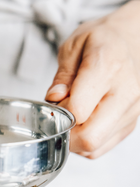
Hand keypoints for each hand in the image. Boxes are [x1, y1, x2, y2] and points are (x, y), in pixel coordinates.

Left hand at [45, 0, 139, 158]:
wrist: (132, 39)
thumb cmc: (102, 41)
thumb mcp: (73, 46)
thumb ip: (62, 76)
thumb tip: (55, 99)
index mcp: (108, 67)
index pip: (78, 110)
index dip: (58, 113)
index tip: (55, 104)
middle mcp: (126, 92)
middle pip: (89, 137)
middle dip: (65, 135)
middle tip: (58, 119)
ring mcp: (131, 111)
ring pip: (95, 146)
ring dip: (74, 141)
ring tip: (71, 118)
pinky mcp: (130, 123)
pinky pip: (101, 148)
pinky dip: (85, 143)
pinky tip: (82, 124)